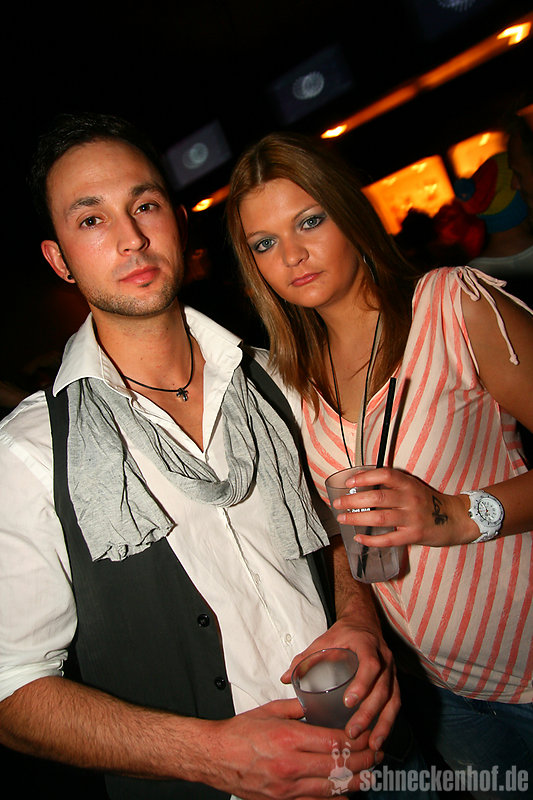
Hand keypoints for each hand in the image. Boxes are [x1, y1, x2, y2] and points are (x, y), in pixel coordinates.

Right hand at [203, 699, 380, 799]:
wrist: (215, 757)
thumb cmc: (239, 733)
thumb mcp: (270, 710)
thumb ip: (297, 708)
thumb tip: (316, 704)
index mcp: (290, 738)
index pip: (335, 742)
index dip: (358, 742)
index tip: (369, 737)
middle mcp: (292, 765)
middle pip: (339, 767)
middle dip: (365, 761)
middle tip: (377, 755)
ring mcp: (288, 788)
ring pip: (333, 790)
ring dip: (356, 783)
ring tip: (371, 775)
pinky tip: (348, 794)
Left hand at [280, 618, 398, 752]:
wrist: (365, 621)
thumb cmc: (344, 633)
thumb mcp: (325, 640)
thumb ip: (305, 658)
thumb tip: (285, 678)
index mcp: (367, 645)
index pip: (370, 665)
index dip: (362, 684)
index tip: (348, 702)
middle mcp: (384, 658)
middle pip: (383, 688)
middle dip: (369, 713)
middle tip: (352, 732)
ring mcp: (392, 671)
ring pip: (393, 700)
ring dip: (383, 724)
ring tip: (372, 745)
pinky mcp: (394, 681)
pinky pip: (395, 704)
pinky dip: (389, 722)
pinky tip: (379, 738)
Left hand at [333, 467, 475, 546]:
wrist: (454, 518)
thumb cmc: (427, 502)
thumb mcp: (412, 487)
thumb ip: (392, 486)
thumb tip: (361, 485)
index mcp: (408, 484)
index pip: (385, 475)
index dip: (365, 477)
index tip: (349, 481)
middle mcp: (410, 499)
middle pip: (377, 498)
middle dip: (353, 500)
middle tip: (338, 503)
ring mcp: (412, 518)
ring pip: (379, 518)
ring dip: (357, 518)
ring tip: (342, 518)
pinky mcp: (413, 535)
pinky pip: (388, 539)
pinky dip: (371, 540)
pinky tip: (358, 537)